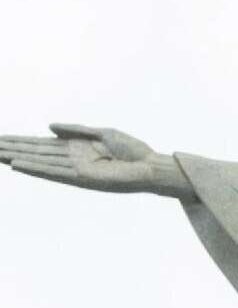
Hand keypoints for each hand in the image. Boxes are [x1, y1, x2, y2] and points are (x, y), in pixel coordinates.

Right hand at [0, 124, 191, 197]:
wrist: (151, 167)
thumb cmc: (133, 151)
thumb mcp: (102, 133)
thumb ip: (75, 130)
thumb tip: (48, 128)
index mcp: (75, 147)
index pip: (40, 144)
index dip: (20, 141)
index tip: (0, 138)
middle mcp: (71, 159)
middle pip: (34, 152)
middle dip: (11, 149)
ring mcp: (75, 170)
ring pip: (38, 162)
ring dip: (16, 158)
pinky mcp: (82, 179)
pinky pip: (54, 172)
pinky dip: (35, 168)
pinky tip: (17, 164)